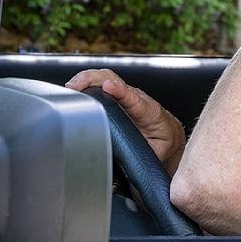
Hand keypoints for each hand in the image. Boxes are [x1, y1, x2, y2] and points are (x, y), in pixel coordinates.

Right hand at [65, 69, 185, 162]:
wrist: (170, 135)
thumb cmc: (162, 143)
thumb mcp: (157, 151)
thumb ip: (146, 154)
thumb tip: (132, 163)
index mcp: (148, 112)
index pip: (134, 99)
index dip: (120, 91)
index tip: (107, 87)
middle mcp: (136, 99)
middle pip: (115, 80)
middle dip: (93, 79)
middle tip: (74, 87)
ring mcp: (127, 95)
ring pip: (107, 78)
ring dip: (87, 79)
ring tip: (70, 87)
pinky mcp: (119, 96)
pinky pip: (103, 82)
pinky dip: (87, 82)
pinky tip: (74, 88)